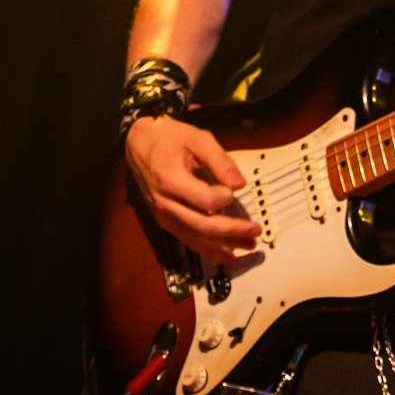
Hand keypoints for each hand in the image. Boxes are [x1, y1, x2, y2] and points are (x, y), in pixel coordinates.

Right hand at [123, 116, 261, 262]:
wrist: (139, 144)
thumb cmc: (168, 138)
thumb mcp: (197, 138)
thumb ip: (220, 160)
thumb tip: (240, 184)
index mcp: (170, 180)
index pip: (204, 200)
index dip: (224, 199)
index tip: (236, 190)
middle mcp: (165, 203)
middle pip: (202, 225)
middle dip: (232, 231)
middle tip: (255, 230)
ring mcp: (163, 215)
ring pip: (196, 238)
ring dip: (224, 245)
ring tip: (249, 245)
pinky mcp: (165, 221)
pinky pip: (188, 240)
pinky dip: (208, 251)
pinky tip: (227, 256)